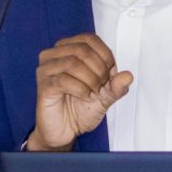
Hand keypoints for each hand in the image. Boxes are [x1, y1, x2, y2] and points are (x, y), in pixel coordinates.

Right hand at [28, 34, 132, 150]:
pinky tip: (84, 97)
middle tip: (101, 87)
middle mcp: (55, 55)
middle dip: (99, 70)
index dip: (106, 56)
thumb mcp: (106, 96)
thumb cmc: (81, 109)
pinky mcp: (43, 85)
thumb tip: (128, 76)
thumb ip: (117, 85)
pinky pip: (63, 80)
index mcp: (70, 49)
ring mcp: (46, 69)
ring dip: (90, 80)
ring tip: (92, 93)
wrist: (66, 131)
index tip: (109, 75)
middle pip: (82, 50)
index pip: (91, 39)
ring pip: (72, 62)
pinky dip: (81, 90)